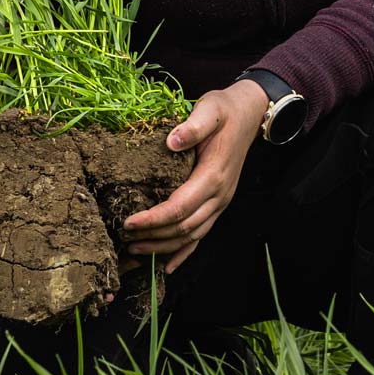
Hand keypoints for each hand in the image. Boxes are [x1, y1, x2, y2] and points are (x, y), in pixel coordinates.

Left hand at [122, 79, 267, 274]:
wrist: (249, 113)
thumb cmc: (225, 110)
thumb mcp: (211, 109)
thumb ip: (194, 125)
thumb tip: (173, 140)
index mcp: (214, 176)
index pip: (180, 207)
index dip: (153, 219)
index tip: (128, 222)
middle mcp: (220, 195)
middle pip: (184, 227)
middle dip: (153, 237)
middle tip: (124, 239)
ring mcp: (221, 202)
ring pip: (192, 235)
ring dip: (164, 247)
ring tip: (135, 250)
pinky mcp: (218, 203)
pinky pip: (202, 233)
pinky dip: (185, 252)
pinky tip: (168, 266)